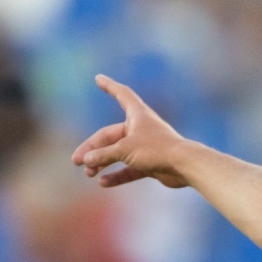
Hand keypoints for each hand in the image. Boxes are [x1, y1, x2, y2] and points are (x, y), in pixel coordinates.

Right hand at [72, 75, 192, 188]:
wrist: (184, 166)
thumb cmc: (156, 150)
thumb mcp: (124, 150)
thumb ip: (104, 154)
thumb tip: (87, 160)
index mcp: (137, 115)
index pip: (121, 94)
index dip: (109, 86)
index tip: (98, 78)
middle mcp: (140, 128)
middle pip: (109, 136)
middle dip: (93, 149)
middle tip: (76, 161)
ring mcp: (145, 147)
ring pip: (117, 154)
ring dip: (102, 163)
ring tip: (88, 173)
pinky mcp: (149, 164)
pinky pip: (128, 169)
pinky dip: (116, 175)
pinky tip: (102, 183)